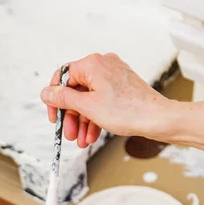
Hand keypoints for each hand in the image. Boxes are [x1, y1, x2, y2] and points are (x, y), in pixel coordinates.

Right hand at [41, 53, 172, 147]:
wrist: (157, 119)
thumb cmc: (128, 111)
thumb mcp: (88, 106)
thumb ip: (63, 98)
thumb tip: (46, 92)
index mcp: (93, 64)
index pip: (63, 77)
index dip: (55, 99)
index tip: (54, 116)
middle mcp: (103, 65)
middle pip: (76, 91)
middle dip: (71, 116)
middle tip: (69, 134)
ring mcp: (113, 76)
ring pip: (89, 99)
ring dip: (82, 122)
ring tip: (82, 140)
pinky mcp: (121, 88)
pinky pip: (101, 101)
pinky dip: (95, 118)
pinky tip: (92, 135)